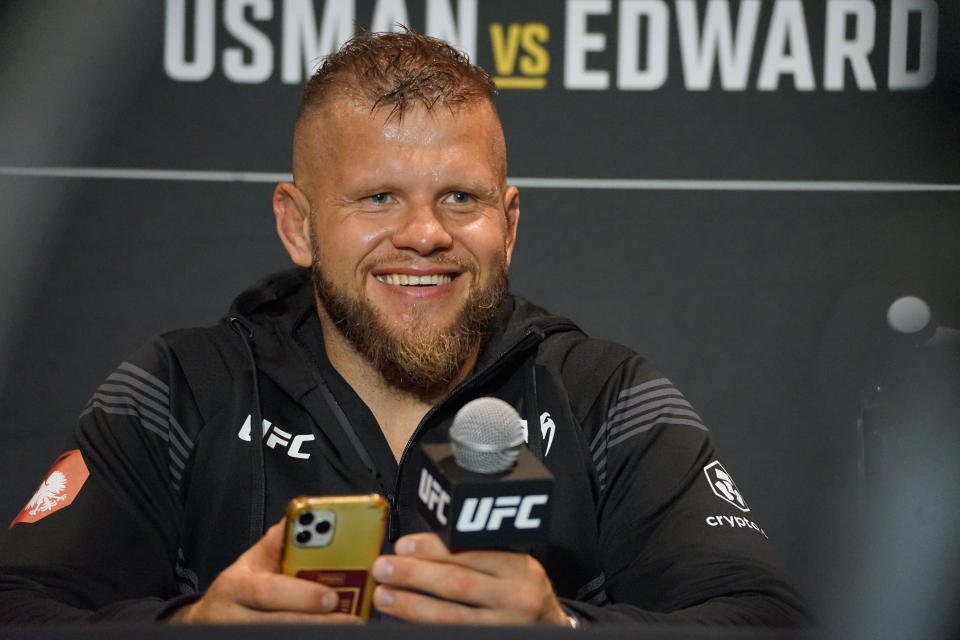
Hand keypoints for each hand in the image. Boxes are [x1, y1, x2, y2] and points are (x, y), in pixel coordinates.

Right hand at [169, 519, 362, 623]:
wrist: (209, 617)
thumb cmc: (239, 587)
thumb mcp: (253, 561)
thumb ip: (279, 541)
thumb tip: (305, 514)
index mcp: (236, 585)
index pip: (268, 590)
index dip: (301, 594)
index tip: (331, 595)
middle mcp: (234, 616)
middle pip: (278, 622)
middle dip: (317, 619)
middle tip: (349, 616)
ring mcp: (244, 634)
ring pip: (281, 635)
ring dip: (317, 631)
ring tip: (346, 626)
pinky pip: (279, 639)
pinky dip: (306, 636)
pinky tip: (329, 633)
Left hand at [370, 533, 568, 624]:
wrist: (549, 627)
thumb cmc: (521, 591)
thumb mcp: (512, 565)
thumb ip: (478, 553)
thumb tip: (422, 546)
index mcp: (519, 569)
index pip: (470, 554)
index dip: (432, 549)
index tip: (404, 546)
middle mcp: (515, 599)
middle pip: (457, 585)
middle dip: (414, 575)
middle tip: (384, 567)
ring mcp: (503, 627)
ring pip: (450, 617)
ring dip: (411, 605)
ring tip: (384, 595)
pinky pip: (452, 635)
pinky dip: (424, 627)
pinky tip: (405, 620)